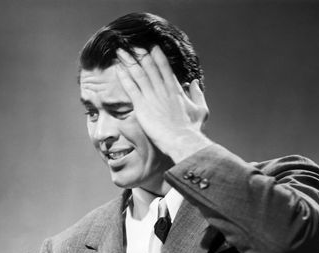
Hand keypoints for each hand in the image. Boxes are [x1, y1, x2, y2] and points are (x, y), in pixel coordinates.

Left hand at [116, 46, 211, 162]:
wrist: (181, 139)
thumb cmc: (191, 129)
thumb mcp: (200, 109)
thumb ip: (197, 94)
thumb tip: (194, 83)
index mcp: (175, 89)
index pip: (165, 68)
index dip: (158, 57)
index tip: (152, 48)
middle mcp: (162, 89)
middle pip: (150, 67)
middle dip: (140, 55)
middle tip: (133, 46)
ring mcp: (152, 96)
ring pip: (138, 74)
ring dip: (129, 62)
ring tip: (121, 52)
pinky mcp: (142, 106)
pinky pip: (131, 88)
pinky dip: (124, 77)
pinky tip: (118, 69)